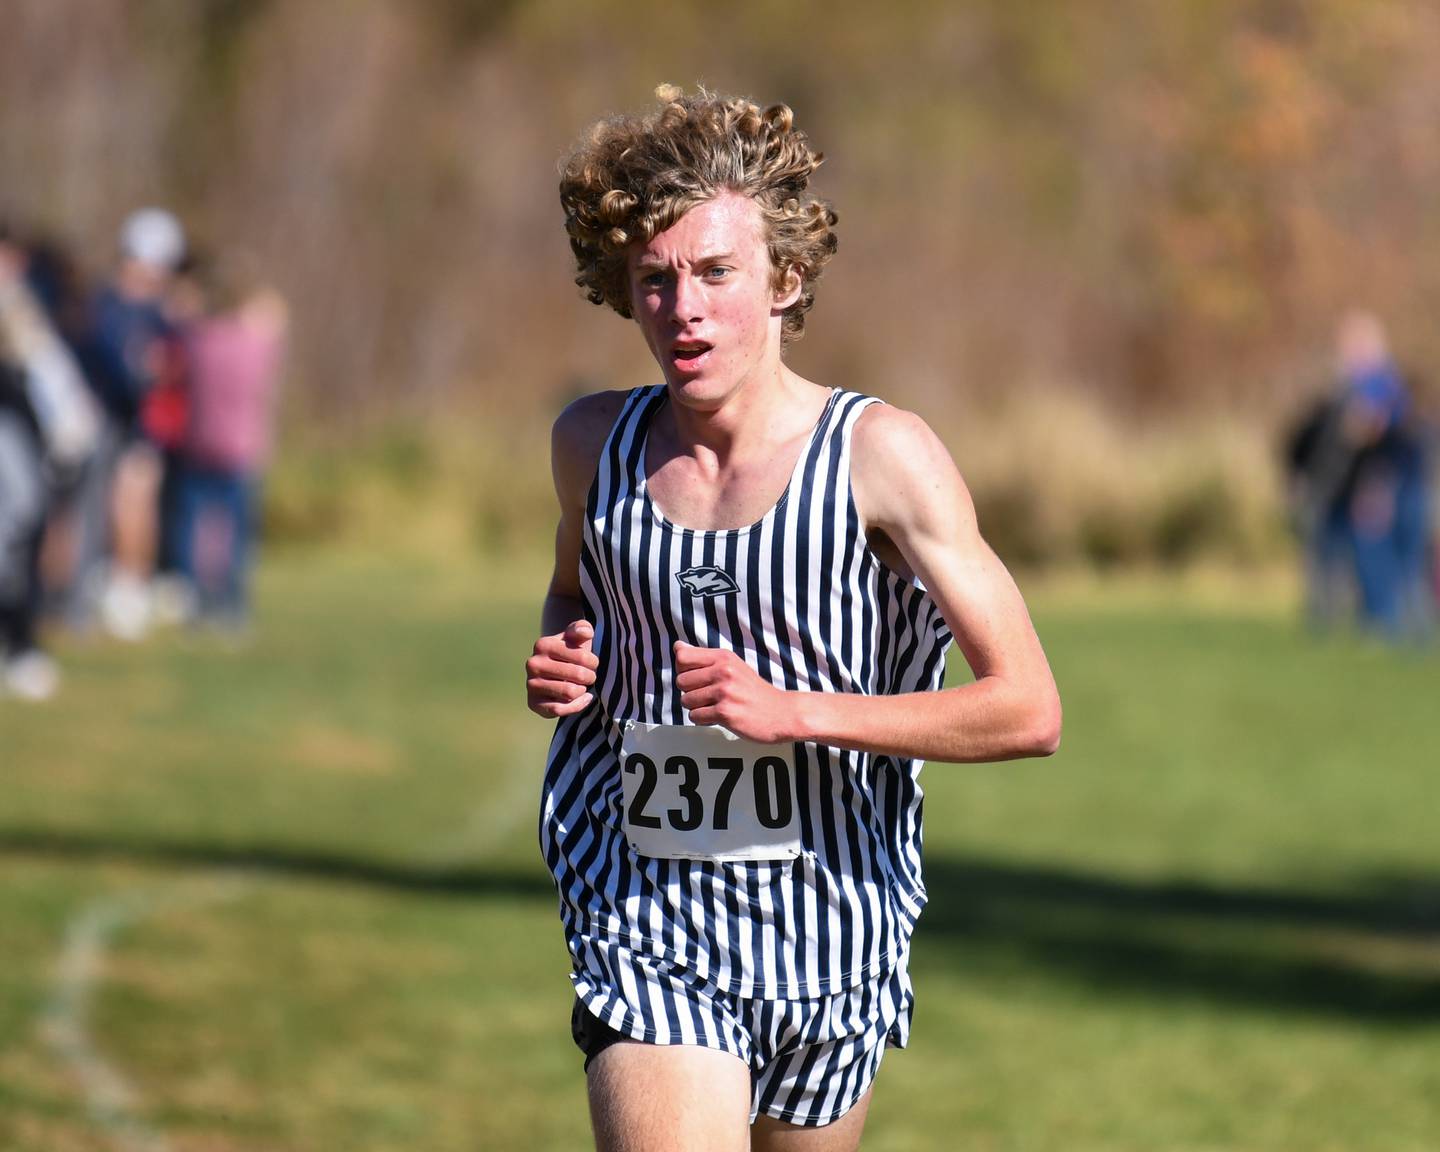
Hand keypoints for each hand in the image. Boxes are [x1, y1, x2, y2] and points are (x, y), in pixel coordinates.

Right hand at [527, 620, 598, 717]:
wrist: (554, 670)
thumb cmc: (570, 651)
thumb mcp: (577, 636)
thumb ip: (582, 629)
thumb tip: (585, 633)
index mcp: (543, 644)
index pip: (582, 657)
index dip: (593, 662)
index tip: (592, 663)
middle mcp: (533, 664)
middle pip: (578, 675)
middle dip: (590, 677)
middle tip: (589, 676)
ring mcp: (531, 684)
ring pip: (570, 693)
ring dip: (582, 690)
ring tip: (582, 685)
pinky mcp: (533, 703)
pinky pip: (560, 709)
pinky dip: (576, 705)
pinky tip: (583, 698)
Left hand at [674, 641, 797, 743]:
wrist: (782, 713)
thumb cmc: (754, 690)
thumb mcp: (732, 665)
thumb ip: (703, 657)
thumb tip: (677, 647)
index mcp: (723, 657)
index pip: (682, 658)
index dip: (684, 670)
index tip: (698, 678)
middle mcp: (723, 671)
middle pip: (681, 681)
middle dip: (691, 692)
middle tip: (710, 696)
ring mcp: (724, 692)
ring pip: (686, 701)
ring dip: (697, 707)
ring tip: (716, 707)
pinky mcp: (725, 713)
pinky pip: (695, 716)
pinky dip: (703, 720)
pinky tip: (719, 717)